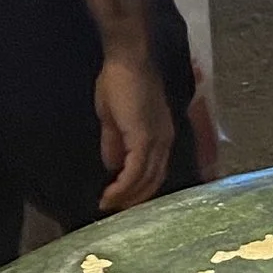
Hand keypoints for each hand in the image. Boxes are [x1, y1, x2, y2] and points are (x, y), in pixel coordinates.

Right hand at [95, 50, 173, 212]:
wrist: (125, 61)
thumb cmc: (119, 84)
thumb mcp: (114, 120)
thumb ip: (115, 143)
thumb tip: (112, 166)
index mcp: (160, 137)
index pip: (153, 172)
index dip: (137, 189)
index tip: (118, 201)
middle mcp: (164, 142)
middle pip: (153, 181)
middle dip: (133, 199)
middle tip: (113, 211)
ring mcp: (157, 140)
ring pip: (145, 180)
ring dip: (126, 197)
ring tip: (108, 207)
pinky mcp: (145, 138)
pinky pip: (136, 170)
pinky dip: (123, 186)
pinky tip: (110, 195)